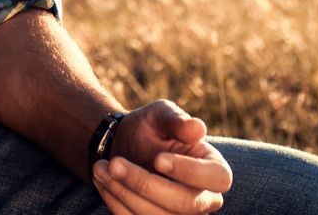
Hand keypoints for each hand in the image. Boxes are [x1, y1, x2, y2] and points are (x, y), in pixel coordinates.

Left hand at [93, 100, 232, 213]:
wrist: (125, 146)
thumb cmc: (150, 129)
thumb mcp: (159, 114)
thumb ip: (176, 120)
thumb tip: (197, 128)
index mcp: (214, 168)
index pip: (217, 178)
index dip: (189, 172)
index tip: (158, 158)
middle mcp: (205, 198)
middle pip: (185, 204)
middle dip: (145, 184)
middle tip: (114, 163)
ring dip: (124, 193)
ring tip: (100, 168)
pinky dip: (116, 203)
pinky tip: (102, 181)